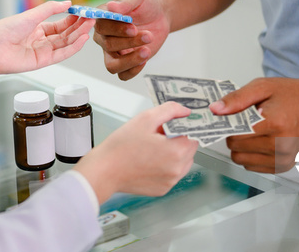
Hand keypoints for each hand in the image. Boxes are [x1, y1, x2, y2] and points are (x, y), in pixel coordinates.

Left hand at [0, 1, 94, 89]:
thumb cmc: (6, 29)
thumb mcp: (31, 14)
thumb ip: (50, 9)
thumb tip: (67, 2)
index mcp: (37, 28)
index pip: (60, 24)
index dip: (72, 18)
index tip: (83, 12)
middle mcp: (41, 40)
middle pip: (65, 34)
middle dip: (79, 26)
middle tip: (92, 18)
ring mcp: (43, 51)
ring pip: (66, 43)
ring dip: (79, 35)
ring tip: (90, 26)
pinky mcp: (43, 61)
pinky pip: (62, 54)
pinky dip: (74, 47)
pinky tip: (83, 39)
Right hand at [74, 102, 198, 203]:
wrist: (104, 171)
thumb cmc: (121, 147)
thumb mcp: (146, 118)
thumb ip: (170, 110)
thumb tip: (185, 111)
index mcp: (176, 151)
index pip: (194, 134)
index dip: (184, 126)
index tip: (174, 123)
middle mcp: (177, 170)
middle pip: (190, 148)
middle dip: (178, 138)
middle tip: (158, 133)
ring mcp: (170, 182)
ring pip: (182, 162)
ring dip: (174, 152)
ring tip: (152, 147)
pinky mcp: (162, 189)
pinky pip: (172, 173)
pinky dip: (166, 165)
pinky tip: (149, 159)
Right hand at [93, 0, 169, 80]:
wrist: (159, 15)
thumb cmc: (145, 4)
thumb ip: (126, 1)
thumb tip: (112, 6)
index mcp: (102, 19)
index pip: (101, 27)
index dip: (117, 30)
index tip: (134, 28)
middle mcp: (104, 37)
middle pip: (108, 45)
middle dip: (129, 42)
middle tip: (148, 35)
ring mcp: (113, 51)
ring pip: (112, 65)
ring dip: (130, 60)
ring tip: (147, 51)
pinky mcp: (125, 62)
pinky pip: (122, 75)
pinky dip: (133, 71)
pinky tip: (144, 59)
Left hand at [209, 77, 298, 172]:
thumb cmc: (292, 95)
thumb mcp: (262, 87)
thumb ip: (237, 99)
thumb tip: (216, 110)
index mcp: (275, 123)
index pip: (235, 134)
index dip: (228, 125)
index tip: (227, 117)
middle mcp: (281, 144)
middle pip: (236, 148)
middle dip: (234, 134)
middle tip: (243, 121)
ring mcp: (283, 157)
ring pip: (241, 159)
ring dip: (241, 146)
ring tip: (254, 131)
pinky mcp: (284, 165)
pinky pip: (252, 166)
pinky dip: (250, 154)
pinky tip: (260, 140)